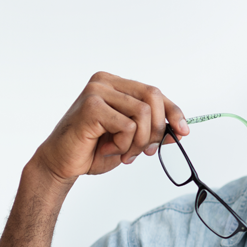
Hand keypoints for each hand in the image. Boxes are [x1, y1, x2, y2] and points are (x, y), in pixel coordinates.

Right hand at [32, 72, 188, 184]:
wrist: (62, 164)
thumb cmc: (93, 149)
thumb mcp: (131, 140)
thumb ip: (153, 131)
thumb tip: (180, 131)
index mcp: (115, 85)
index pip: (154, 93)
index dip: (173, 112)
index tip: (184, 131)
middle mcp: (105, 82)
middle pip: (153, 97)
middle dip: (156, 129)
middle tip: (146, 150)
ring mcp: (96, 91)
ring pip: (142, 114)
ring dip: (139, 141)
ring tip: (123, 152)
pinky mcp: (91, 106)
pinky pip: (127, 126)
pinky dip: (123, 144)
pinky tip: (107, 149)